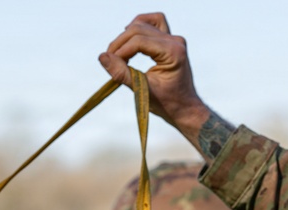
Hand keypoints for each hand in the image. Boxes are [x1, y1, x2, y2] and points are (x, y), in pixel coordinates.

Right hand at [99, 12, 211, 140]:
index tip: (110, 63)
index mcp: (173, 52)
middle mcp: (175, 41)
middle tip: (110, 61)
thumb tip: (102, 57)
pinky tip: (130, 40)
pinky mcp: (170, 40)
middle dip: (120, 43)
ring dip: (127, 36)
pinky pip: (153, 23)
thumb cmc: (167, 103)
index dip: (120, 51)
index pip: (139, 41)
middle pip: (138, 29)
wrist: (185, 107)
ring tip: (119, 54)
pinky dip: (139, 27)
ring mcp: (174, 38)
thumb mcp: (142, 91)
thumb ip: (122, 73)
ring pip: (143, 24)